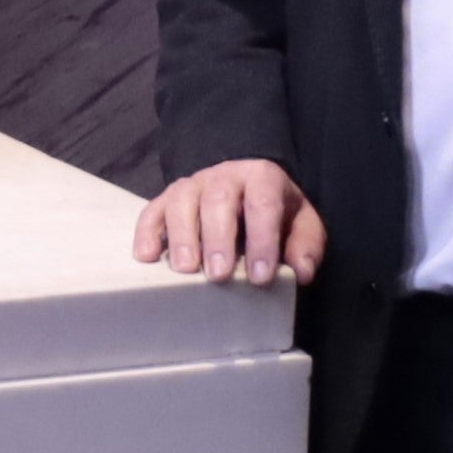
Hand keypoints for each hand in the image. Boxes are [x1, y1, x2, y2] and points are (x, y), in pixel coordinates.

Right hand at [131, 159, 323, 288]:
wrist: (247, 185)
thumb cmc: (275, 211)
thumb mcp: (301, 222)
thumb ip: (305, 245)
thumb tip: (302, 273)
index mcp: (261, 177)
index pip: (263, 204)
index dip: (263, 240)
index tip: (261, 277)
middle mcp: (224, 176)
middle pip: (217, 200)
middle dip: (218, 239)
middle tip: (219, 275)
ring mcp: (192, 185)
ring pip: (181, 202)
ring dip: (182, 236)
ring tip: (186, 269)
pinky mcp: (167, 198)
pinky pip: (152, 210)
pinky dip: (147, 232)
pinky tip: (147, 256)